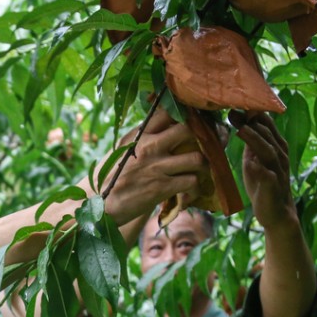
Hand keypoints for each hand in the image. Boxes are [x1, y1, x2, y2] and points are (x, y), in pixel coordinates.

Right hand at [102, 107, 207, 225]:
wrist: (103, 204)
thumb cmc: (113, 176)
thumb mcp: (124, 149)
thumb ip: (143, 135)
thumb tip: (163, 121)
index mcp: (140, 134)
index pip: (167, 111)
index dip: (187, 112)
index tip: (197, 118)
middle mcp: (149, 146)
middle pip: (188, 129)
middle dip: (204, 135)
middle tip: (212, 141)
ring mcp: (157, 167)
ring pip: (197, 158)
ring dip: (204, 165)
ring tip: (202, 169)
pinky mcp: (162, 188)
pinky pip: (191, 182)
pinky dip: (195, 188)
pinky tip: (191, 190)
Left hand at [230, 111, 295, 228]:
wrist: (276, 213)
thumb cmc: (264, 184)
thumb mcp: (255, 160)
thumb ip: (251, 144)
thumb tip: (241, 124)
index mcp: (275, 147)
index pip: (265, 125)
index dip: (251, 114)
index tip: (234, 103)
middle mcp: (279, 155)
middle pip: (268, 134)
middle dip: (252, 122)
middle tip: (234, 110)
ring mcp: (278, 171)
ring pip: (269, 151)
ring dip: (256, 140)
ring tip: (241, 130)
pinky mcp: (273, 187)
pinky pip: (268, 177)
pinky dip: (259, 169)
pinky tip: (250, 164)